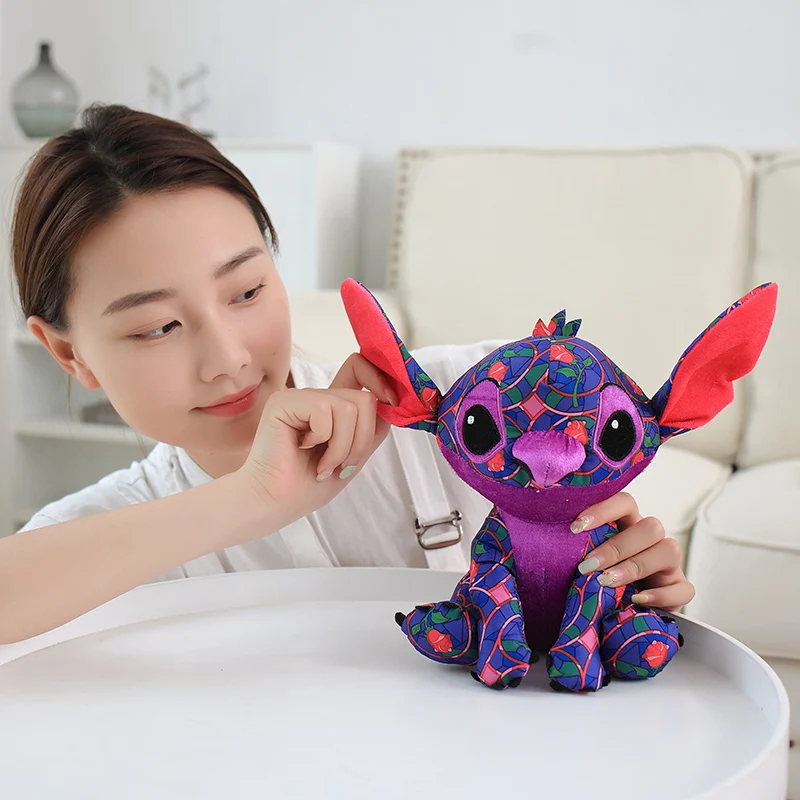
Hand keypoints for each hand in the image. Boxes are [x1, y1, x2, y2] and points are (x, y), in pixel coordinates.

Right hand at [240, 353, 393, 524]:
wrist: (275, 503)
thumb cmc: (308, 486)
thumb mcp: (354, 456)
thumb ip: (372, 429)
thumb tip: (391, 404)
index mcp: (332, 407)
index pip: (361, 368)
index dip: (382, 379)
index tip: (393, 404)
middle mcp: (317, 397)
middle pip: (365, 397)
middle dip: (362, 440)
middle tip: (342, 465)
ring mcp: (300, 397)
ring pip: (350, 407)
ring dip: (343, 447)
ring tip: (323, 465)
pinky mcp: (284, 401)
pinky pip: (325, 410)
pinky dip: (323, 439)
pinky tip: (303, 449)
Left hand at [571, 492, 694, 611]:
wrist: (621, 611)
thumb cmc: (596, 578)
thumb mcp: (587, 560)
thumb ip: (578, 550)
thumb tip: (548, 546)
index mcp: (627, 524)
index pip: (625, 502)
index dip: (603, 510)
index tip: (575, 527)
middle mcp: (651, 539)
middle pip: (650, 526)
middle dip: (616, 547)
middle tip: (587, 566)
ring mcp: (669, 564)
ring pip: (670, 550)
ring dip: (635, 566)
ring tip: (606, 582)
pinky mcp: (680, 589)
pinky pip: (683, 589)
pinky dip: (661, 595)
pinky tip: (637, 600)